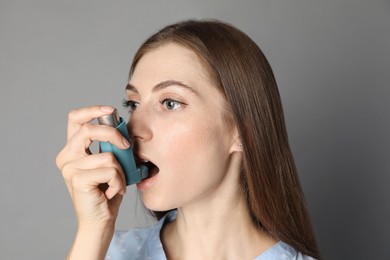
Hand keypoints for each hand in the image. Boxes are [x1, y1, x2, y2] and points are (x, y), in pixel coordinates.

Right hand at [56, 106, 128, 227]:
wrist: (100, 219)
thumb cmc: (107, 191)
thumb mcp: (109, 162)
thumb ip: (109, 145)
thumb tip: (122, 125)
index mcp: (72, 149)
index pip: (75, 118)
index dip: (92, 110)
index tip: (110, 110)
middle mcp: (66, 156)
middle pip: (89, 129)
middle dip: (113, 134)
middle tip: (126, 146)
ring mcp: (70, 168)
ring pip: (107, 155)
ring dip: (121, 170)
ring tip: (117, 182)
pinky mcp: (78, 179)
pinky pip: (110, 170)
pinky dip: (119, 181)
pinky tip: (113, 191)